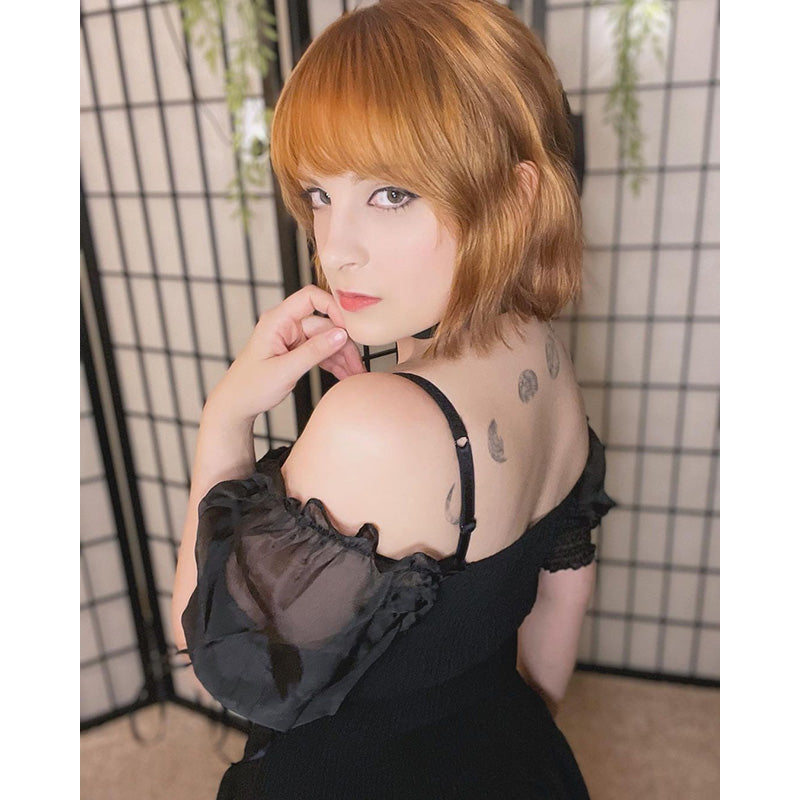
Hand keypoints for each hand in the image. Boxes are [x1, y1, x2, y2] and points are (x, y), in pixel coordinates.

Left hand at [206, 285, 365, 423]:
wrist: (236, 405)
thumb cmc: (250, 387)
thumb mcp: (284, 370)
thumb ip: (314, 352)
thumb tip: (341, 334)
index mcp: (277, 320)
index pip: (310, 297)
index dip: (333, 307)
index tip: (349, 326)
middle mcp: (286, 325)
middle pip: (324, 324)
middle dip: (343, 344)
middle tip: (357, 365)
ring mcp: (292, 338)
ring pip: (326, 340)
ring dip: (342, 356)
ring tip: (354, 375)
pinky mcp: (296, 351)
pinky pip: (321, 351)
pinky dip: (333, 363)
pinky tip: (345, 375)